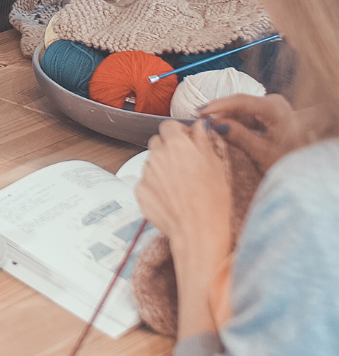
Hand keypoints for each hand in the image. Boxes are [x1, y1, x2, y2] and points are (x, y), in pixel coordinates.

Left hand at [136, 120, 233, 338]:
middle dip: (168, 149)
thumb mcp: (216, 163)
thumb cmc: (213, 199)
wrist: (199, 231)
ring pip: (151, 163)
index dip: (178, 133)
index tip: (186, 141)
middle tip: (185, 165)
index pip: (168, 126)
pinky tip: (171, 198)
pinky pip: (146, 182)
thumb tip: (199, 124)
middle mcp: (156, 155)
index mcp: (176, 143)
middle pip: (157, 142)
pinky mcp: (139, 191)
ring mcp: (145, 173)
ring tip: (180, 187)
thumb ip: (203, 139)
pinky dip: (155, 187)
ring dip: (162, 168)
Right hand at [201, 93, 299, 173]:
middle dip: (220, 112)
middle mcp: (274, 102)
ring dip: (225, 117)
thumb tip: (215, 124)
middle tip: (199, 120)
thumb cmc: (289, 161)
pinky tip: (222, 128)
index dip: (218, 105)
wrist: (308, 168)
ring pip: (241, 109)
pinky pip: (246, 115)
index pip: (240, 101)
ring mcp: (272, 107)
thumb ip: (237, 136)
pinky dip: (234, 121)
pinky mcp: (269, 114)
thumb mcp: (261, 152)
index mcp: (275, 109)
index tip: (200, 112)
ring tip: (207, 126)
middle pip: (239, 103)